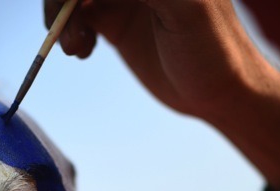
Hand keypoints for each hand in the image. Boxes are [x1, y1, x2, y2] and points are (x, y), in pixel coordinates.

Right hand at [44, 0, 268, 116]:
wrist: (219, 92)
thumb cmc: (215, 50)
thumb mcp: (186, 8)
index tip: (75, 6)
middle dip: (64, 0)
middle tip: (61, 27)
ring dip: (62, 16)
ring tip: (74, 48)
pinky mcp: (115, 20)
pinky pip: (77, 15)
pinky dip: (68, 30)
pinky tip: (81, 50)